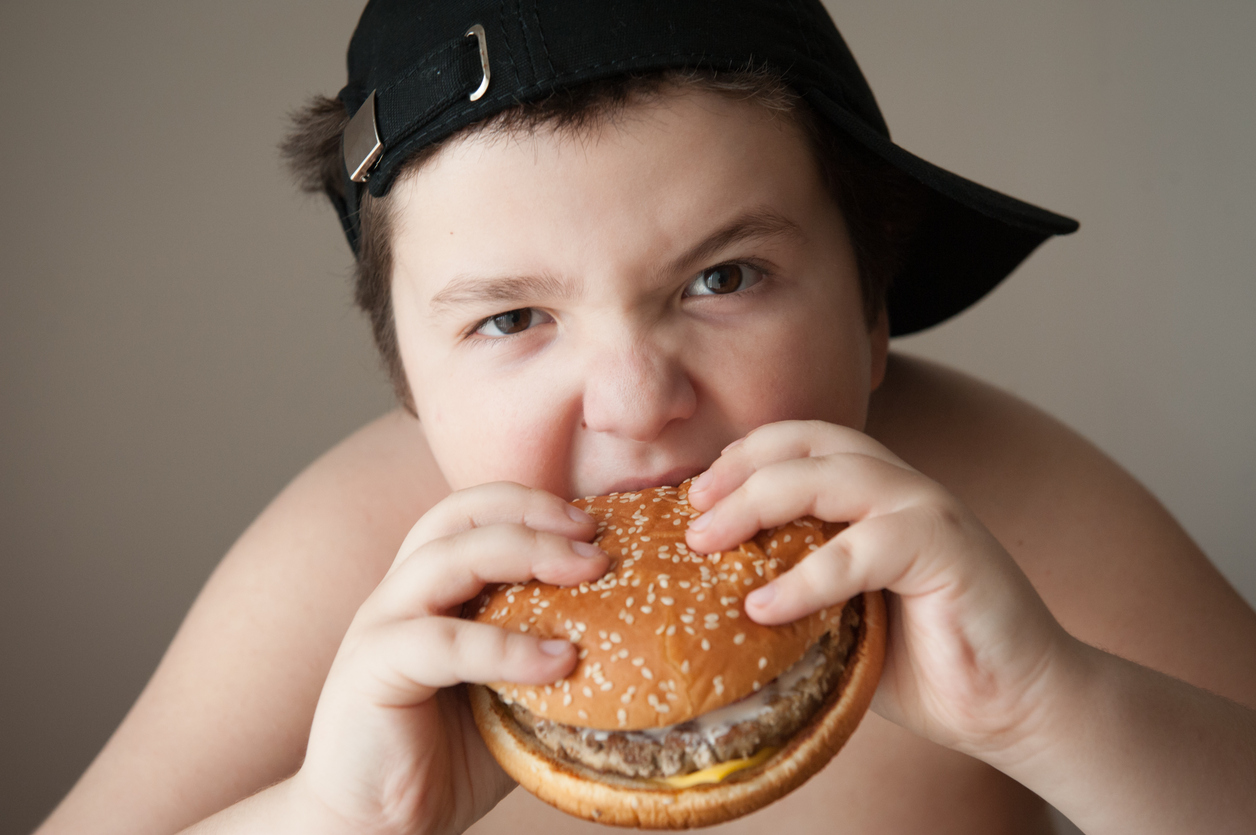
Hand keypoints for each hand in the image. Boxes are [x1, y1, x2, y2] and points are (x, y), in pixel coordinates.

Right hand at [289, 483, 609, 834]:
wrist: (375, 824)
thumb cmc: (447, 756)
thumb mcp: (514, 693)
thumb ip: (552, 657)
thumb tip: (638, 641)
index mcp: (432, 586)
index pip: (476, 510)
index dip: (535, 503)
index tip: (598, 522)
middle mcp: (401, 592)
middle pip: (460, 513)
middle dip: (534, 512)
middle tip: (596, 539)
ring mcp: (380, 625)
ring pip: (448, 557)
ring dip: (526, 552)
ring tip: (590, 571)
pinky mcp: (370, 670)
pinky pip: (443, 642)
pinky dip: (507, 646)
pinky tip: (558, 661)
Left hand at [683, 420, 1075, 759]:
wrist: (1014, 706)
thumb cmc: (924, 662)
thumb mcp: (840, 617)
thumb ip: (795, 588)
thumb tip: (708, 599)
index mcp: (874, 494)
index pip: (800, 442)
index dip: (743, 455)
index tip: (693, 497)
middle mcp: (901, 488)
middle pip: (807, 444)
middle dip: (738, 471)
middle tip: (690, 517)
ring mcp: (928, 511)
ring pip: (832, 476)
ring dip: (758, 502)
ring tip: (706, 545)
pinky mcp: (949, 550)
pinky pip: (864, 549)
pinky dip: (807, 577)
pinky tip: (763, 608)